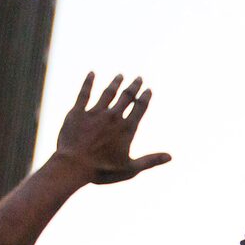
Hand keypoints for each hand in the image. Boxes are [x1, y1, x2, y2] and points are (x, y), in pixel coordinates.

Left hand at [53, 73, 170, 184]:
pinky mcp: (77, 113)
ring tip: (120, 76)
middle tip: (138, 78)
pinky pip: (84, 93)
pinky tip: (91, 73)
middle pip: (126, 97)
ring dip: (115, 83)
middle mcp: (113, 117)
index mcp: (126, 128)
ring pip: (108, 93)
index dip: (145, 97)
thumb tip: (171, 157)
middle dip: (134, 86)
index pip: (140, 108)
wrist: (73, 166)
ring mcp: (94, 113)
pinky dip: (88, 82)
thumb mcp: (130, 169)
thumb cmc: (102, 170)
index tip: (148, 89)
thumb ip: (151, 161)